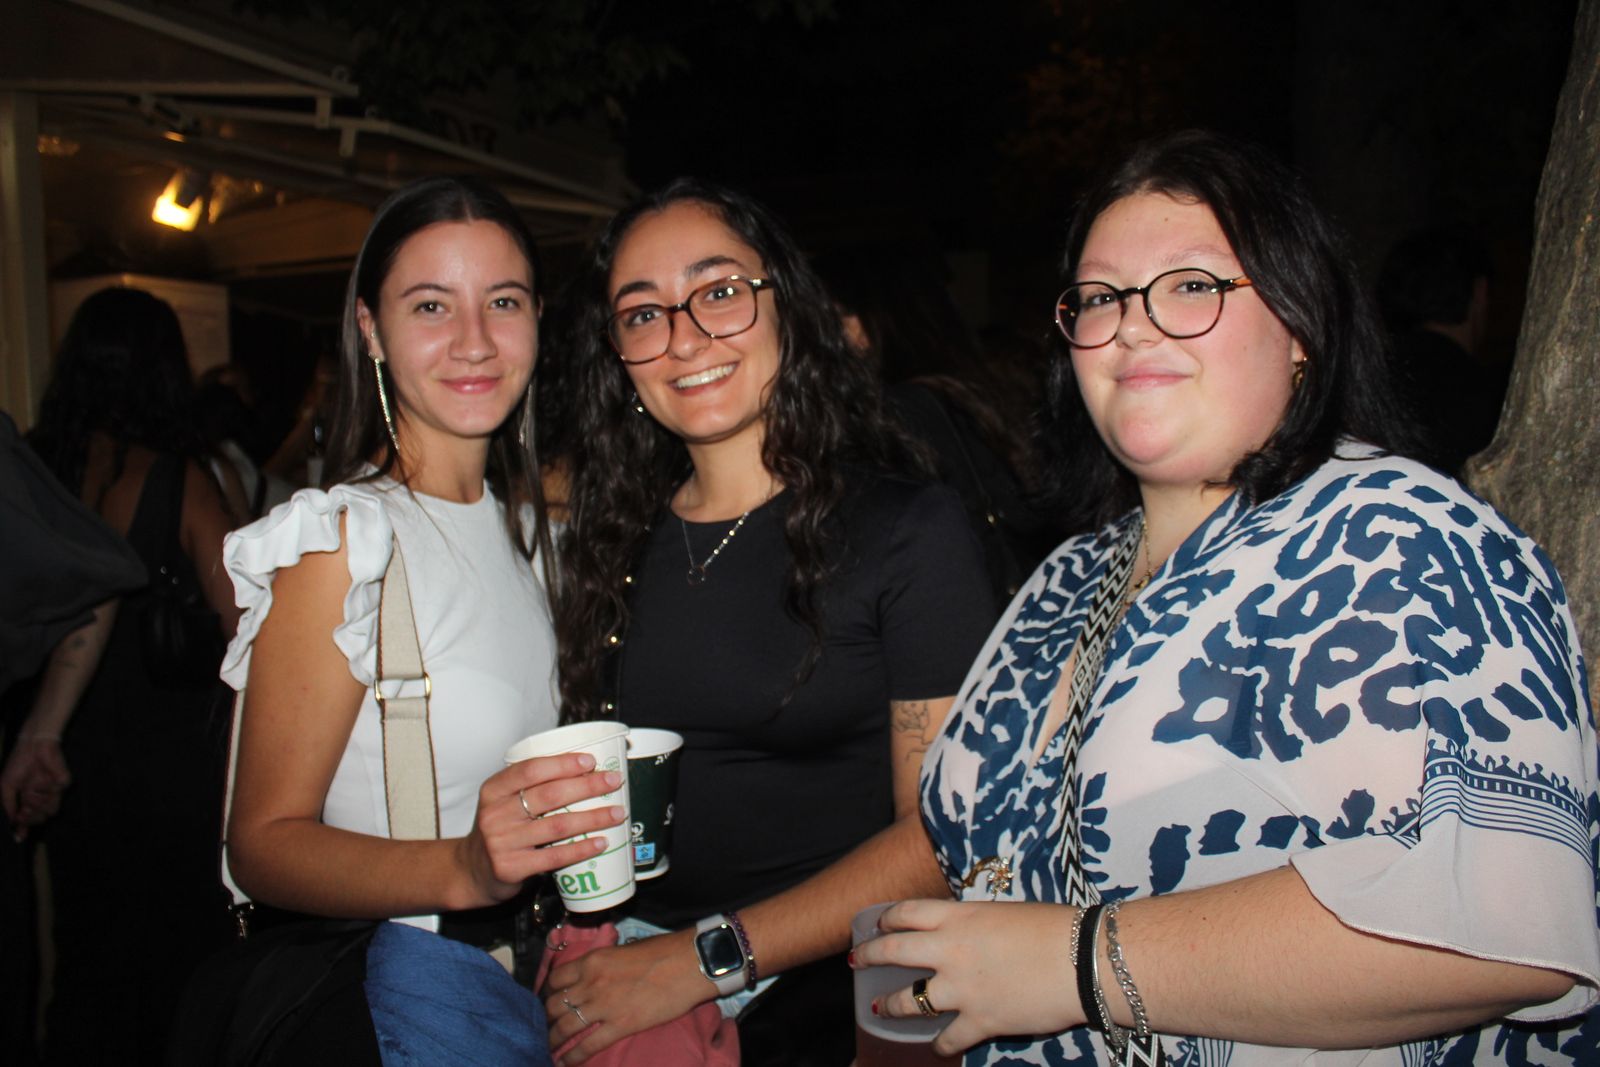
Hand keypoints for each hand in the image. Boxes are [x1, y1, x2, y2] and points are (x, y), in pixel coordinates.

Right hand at [1, 736, 70, 840]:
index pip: (28, 817)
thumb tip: (11, 822)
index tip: (20, 837)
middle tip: (24, 812)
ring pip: (51, 809)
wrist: (32, 744)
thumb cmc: (19, 762)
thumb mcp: (6, 785)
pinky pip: (58, 792)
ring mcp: (53, 789)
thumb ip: (9, 804)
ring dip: (38, 802)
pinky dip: (47, 787)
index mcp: (28, 796)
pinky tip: (42, 779)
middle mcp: (42, 795)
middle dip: (31, 818)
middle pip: (41, 817)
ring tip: (31, 790)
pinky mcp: (63, 781)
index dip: (24, 828)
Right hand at [456, 752, 626, 907]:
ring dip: (592, 818)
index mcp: (494, 790)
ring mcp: (502, 842)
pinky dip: (581, 849)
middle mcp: (496, 814)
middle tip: (614, 782)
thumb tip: (584, 770)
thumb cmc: (500, 829)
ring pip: (557, 826)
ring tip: (617, 813)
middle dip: (587, 786)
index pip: (530, 769)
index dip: (562, 763)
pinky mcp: (511, 868)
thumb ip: (532, 787)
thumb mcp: (503, 802)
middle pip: (549, 795)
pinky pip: (554, 857)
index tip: (590, 761)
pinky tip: (601, 842)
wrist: (473, 871)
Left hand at [543, 928, 714, 1063]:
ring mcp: (604, 1006)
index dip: (549, 992)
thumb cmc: (662, 951)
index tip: (549, 1000)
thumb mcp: (624, 950)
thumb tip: (600, 975)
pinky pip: (587, 1045)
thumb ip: (605, 964)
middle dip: (548, 1018)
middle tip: (548, 1026)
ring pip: (565, 1027)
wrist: (687, 963)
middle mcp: (591, 983)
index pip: (556, 978)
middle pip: (555, 1004)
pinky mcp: (620, 1026)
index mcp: (592, 961)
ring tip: (548, 1048)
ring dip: (553, 1040)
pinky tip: (564, 1063)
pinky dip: (572, 1057)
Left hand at [850, 898, 1082, 1056]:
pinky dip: (940, 1045)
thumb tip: (967, 933)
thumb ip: (976, 924)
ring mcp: (961, 989)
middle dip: (869, 956)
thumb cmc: (1055, 929)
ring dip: (890, 1006)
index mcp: (958, 917)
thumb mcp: (1005, 913)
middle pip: (893, 951)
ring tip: (880, 1009)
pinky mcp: (979, 1021)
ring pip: (908, 1001)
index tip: (879, 924)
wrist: (1082, 961)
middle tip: (857, 961)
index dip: (887, 919)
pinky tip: (937, 1047)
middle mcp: (950, 951)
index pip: (907, 913)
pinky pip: (947, 1039)